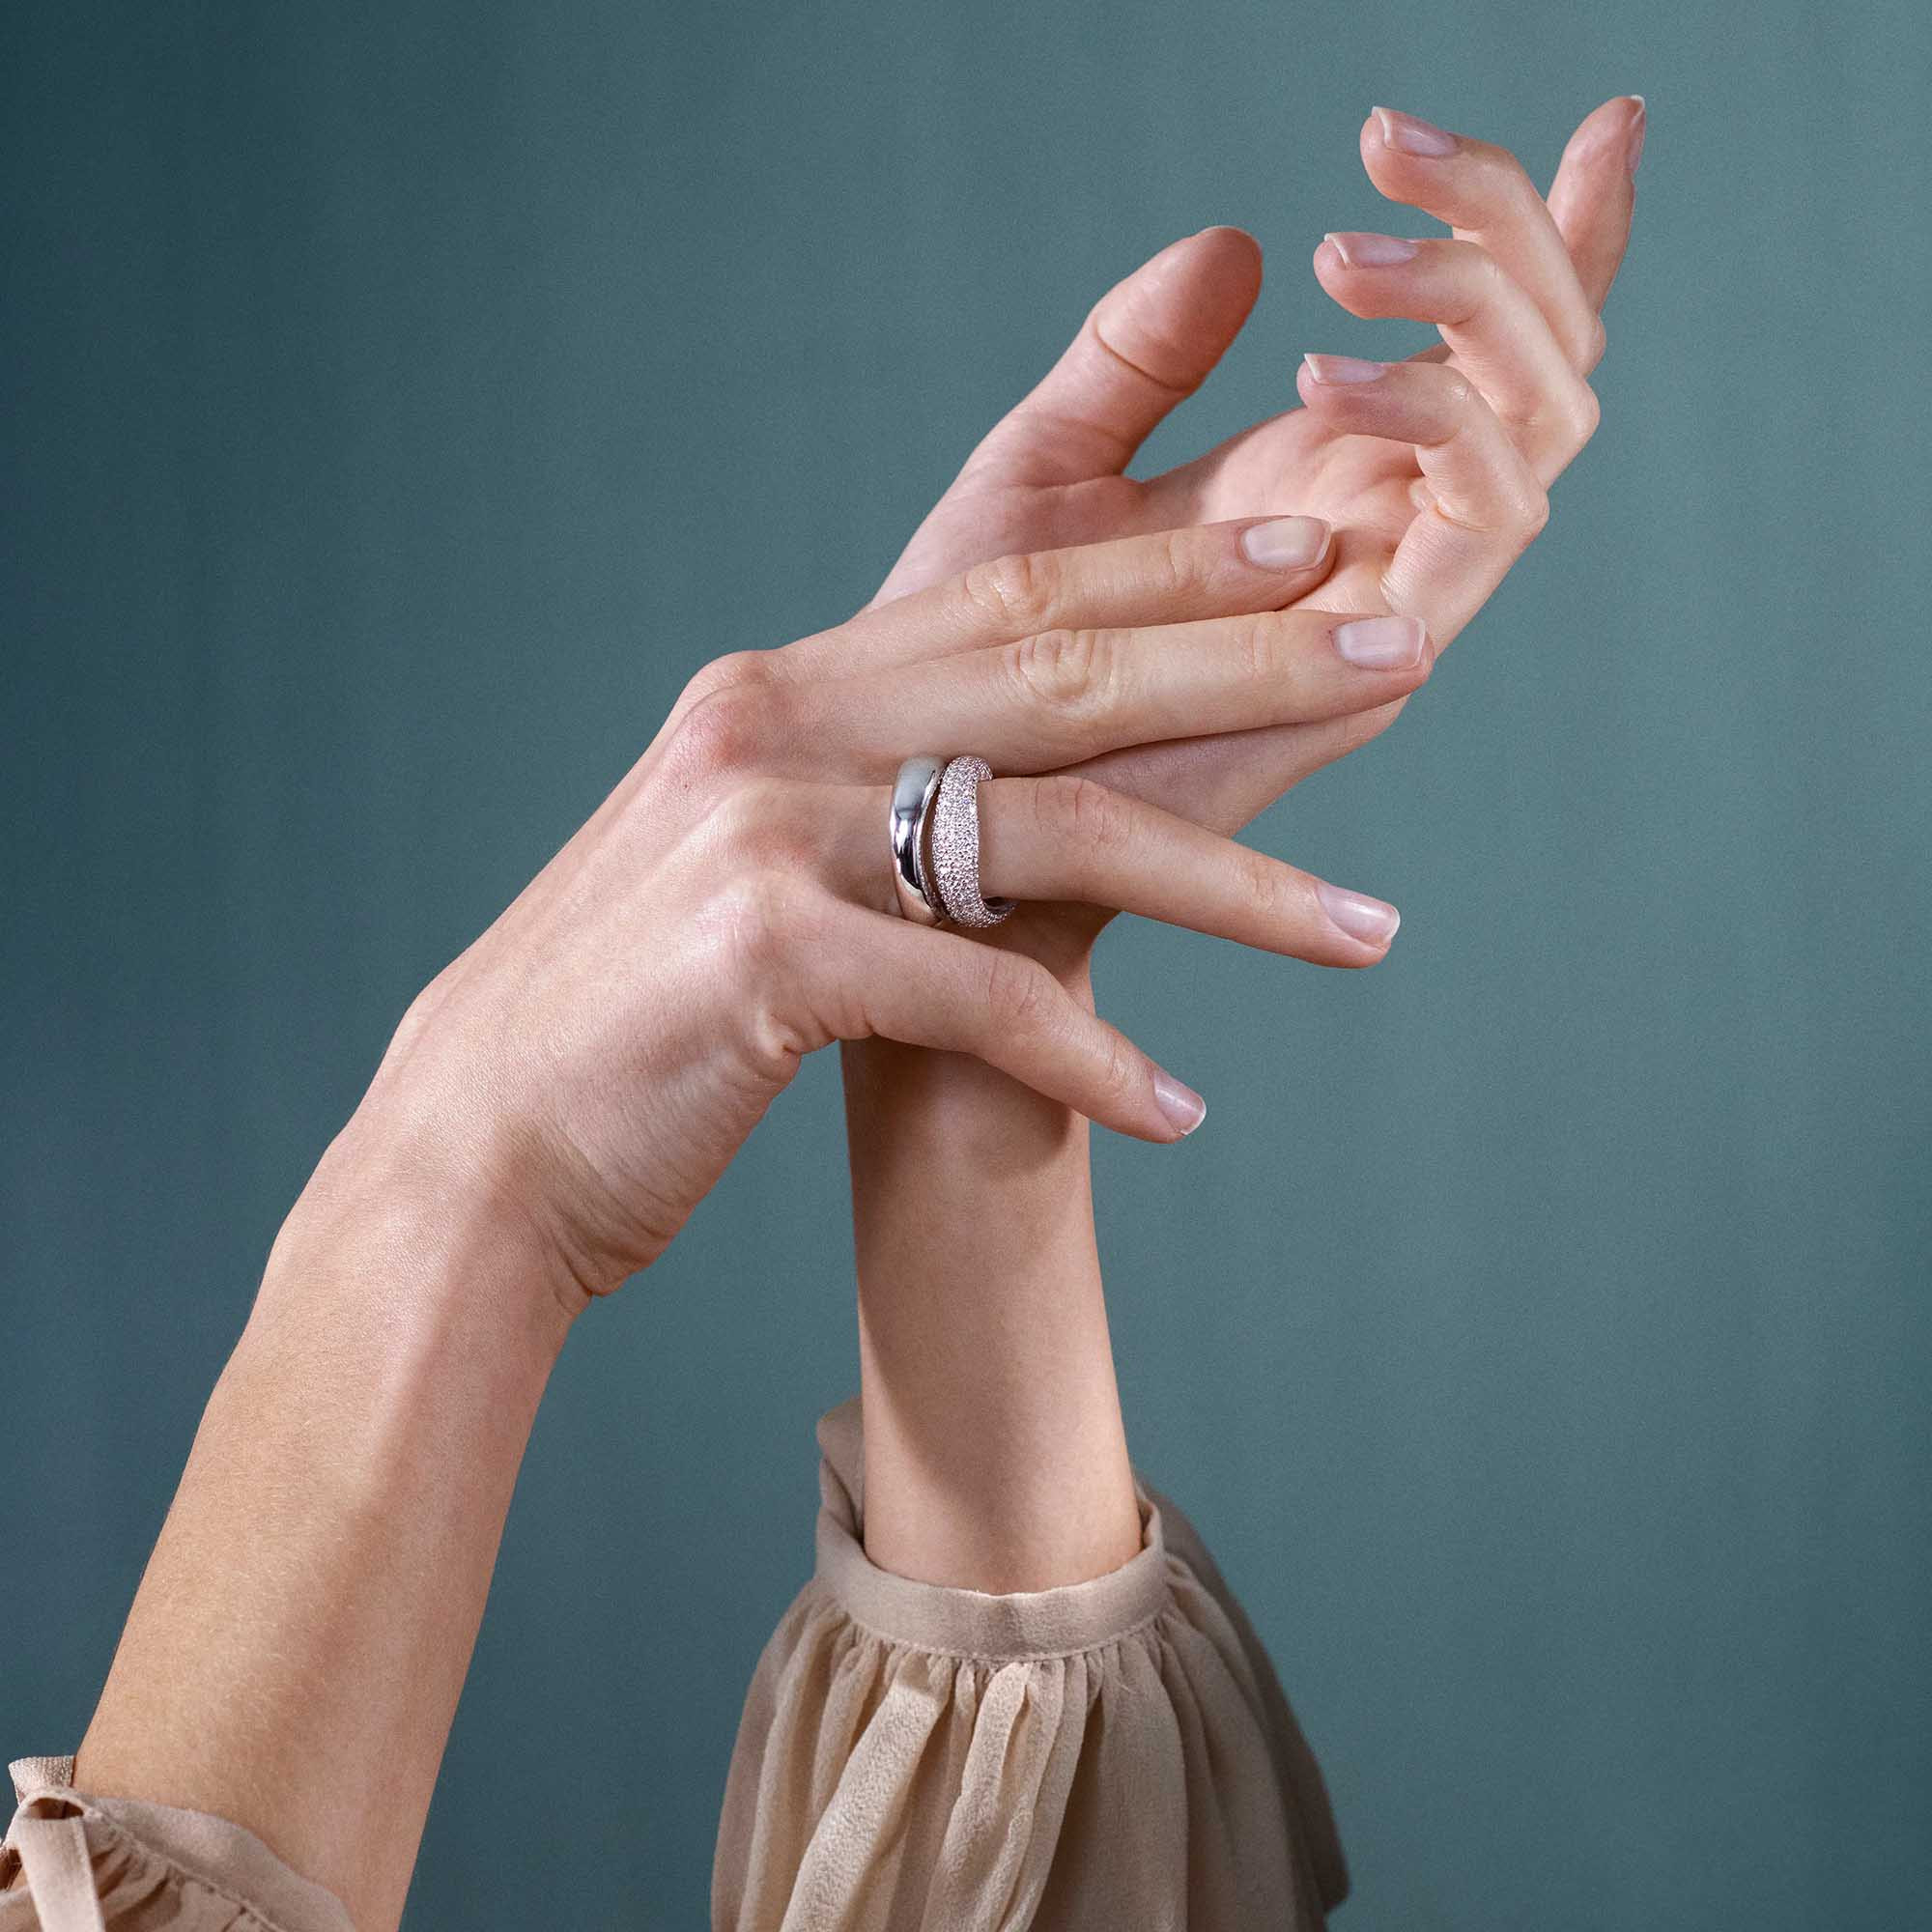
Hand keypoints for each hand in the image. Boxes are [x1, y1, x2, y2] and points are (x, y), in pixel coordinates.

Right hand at [332, 522, 1430, 1311]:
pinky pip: (978, 998)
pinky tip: (1179, 1114)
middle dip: (1249, 662)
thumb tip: (995, 782)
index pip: (1008, 593)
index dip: (1168, 565)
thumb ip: (860, 797)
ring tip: (1373, 931)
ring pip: (1054, 830)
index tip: (1309, 555)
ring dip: (1234, 884)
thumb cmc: (640, 1014)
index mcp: (784, 691)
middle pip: (1061, 670)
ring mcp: (766, 837)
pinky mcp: (762, 963)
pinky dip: (1087, 1058)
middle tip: (1404, 655)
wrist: (480, 1143)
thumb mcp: (749, 863)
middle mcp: (776, 728)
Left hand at [875, 98, 1641, 892]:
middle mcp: (1379, 530)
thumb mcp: (1049, 467)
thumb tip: (1237, 241)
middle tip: (1393, 141)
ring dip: (1480, 308)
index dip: (1554, 234)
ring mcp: (1387, 593)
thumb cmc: (974, 652)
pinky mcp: (1375, 662)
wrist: (943, 803)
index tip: (1611, 116)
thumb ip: (1137, 360)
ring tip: (1344, 258)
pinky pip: (1485, 521)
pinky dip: (1440, 420)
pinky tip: (1325, 377)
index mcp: (1318, 476)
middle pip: (1545, 360)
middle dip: (1517, 231)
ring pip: (1544, 424)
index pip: (1482, 346)